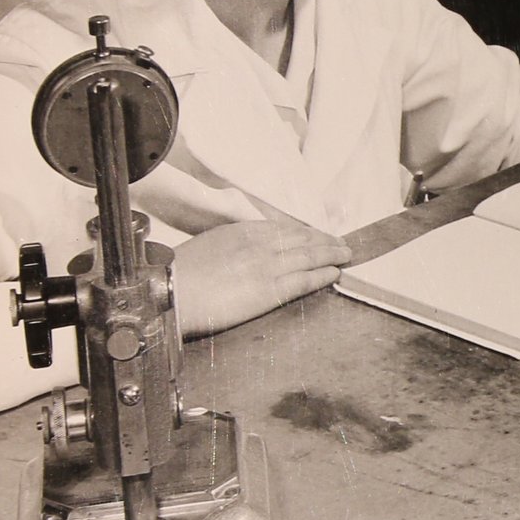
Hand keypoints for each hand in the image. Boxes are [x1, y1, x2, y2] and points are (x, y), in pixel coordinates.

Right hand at [171, 217, 351, 337]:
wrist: (173, 291)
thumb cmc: (182, 273)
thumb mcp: (211, 244)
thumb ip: (235, 243)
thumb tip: (247, 249)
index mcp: (244, 231)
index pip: (285, 229)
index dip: (306, 232)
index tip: (318, 234)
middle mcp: (260, 244)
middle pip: (302, 239)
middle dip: (325, 240)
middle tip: (341, 243)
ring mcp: (267, 266)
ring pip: (309, 256)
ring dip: (331, 254)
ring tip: (346, 255)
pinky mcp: (270, 289)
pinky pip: (305, 279)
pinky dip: (323, 274)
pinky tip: (334, 273)